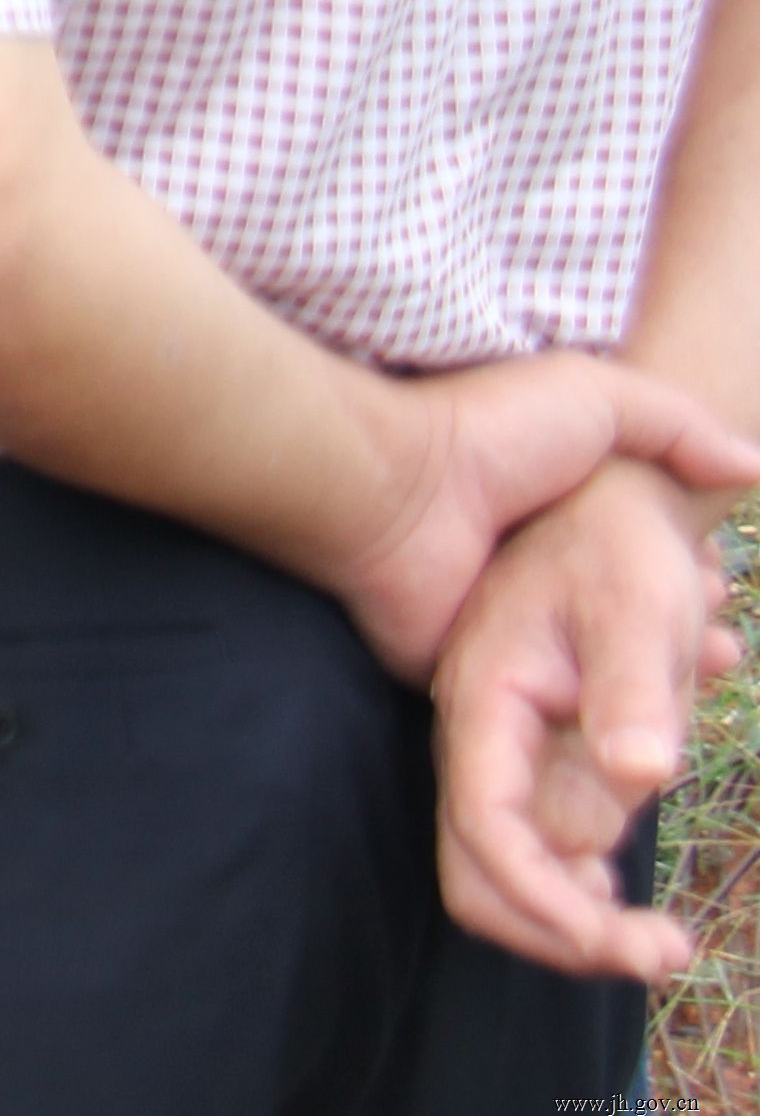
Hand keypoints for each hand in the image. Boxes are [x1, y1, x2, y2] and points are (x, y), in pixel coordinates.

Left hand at [318, 349, 759, 680]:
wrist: (393, 491)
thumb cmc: (486, 433)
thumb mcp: (594, 396)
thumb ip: (676, 426)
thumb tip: (751, 466)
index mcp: (556, 503)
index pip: (637, 544)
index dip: (685, 568)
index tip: (721, 588)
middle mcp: (530, 561)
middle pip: (620, 608)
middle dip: (677, 631)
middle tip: (720, 650)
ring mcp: (503, 617)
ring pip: (592, 662)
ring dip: (649, 677)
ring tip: (700, 675)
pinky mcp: (479, 668)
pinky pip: (546, 702)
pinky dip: (595, 711)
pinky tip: (650, 718)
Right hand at [435, 457, 740, 979]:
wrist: (611, 497)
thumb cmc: (619, 544)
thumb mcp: (638, 606)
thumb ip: (633, 690)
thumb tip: (638, 778)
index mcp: (486, 705)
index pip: (488, 833)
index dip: (547, 905)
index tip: (627, 946)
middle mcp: (483, 738)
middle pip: (484, 870)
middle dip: (567, 930)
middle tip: (663, 952)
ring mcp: (512, 750)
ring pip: (525, 863)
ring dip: (590, 908)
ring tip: (666, 930)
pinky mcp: (545, 753)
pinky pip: (555, 838)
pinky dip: (595, 875)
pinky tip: (638, 876)